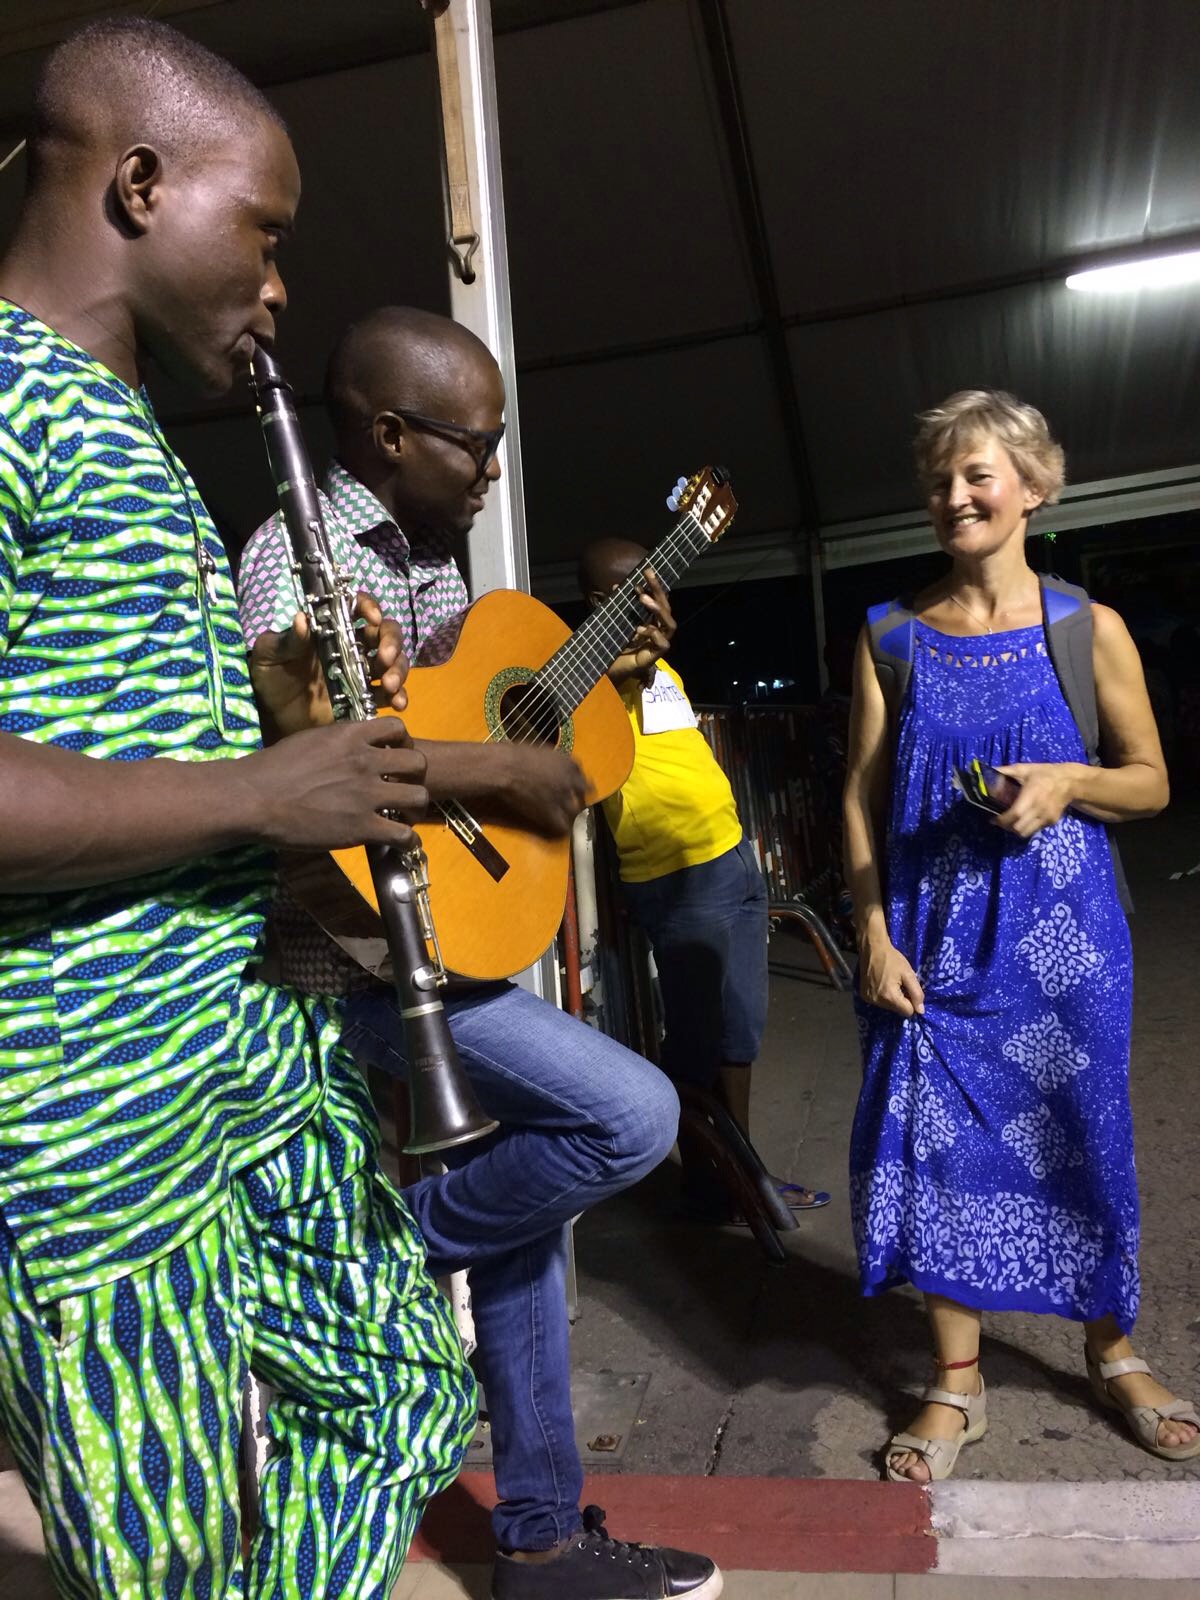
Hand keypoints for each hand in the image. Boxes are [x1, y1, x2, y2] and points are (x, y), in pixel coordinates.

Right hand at [244, 718, 427, 851]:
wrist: (254, 798)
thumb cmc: (272, 768)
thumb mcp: (311, 740)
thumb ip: (338, 742)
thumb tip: (349, 745)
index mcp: (351, 736)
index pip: (397, 728)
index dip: (402, 743)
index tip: (393, 757)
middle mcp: (366, 761)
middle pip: (418, 762)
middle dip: (415, 776)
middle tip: (403, 789)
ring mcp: (368, 795)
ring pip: (419, 797)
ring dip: (416, 808)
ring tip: (405, 817)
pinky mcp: (362, 827)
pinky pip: (404, 835)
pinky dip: (409, 841)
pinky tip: (402, 844)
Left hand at [249, 591, 408, 739]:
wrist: (271, 717)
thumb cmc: (270, 677)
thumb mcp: (269, 655)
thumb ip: (285, 640)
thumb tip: (302, 619)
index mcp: (330, 628)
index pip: (356, 607)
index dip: (368, 606)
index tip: (370, 617)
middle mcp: (351, 645)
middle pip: (385, 633)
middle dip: (391, 641)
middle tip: (384, 657)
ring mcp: (361, 672)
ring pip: (394, 662)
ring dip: (398, 669)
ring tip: (388, 685)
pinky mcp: (366, 698)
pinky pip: (390, 694)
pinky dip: (399, 696)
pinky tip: (397, 704)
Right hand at [496, 744, 589, 836]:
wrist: (505, 769)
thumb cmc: (517, 755)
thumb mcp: (542, 751)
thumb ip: (553, 761)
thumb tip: (552, 765)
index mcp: (569, 764)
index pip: (583, 777)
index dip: (578, 784)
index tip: (575, 788)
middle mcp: (571, 781)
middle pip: (585, 794)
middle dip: (581, 799)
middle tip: (576, 804)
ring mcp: (563, 798)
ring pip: (577, 812)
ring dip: (573, 815)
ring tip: (569, 818)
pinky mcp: (551, 813)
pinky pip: (563, 826)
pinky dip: (562, 828)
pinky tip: (558, 827)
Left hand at [609, 568, 675, 680]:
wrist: (603, 670)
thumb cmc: (610, 646)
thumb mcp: (614, 621)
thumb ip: (617, 606)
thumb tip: (616, 585)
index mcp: (650, 621)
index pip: (658, 601)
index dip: (653, 586)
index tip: (645, 572)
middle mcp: (657, 632)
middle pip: (667, 609)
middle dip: (658, 591)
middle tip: (647, 577)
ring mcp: (657, 645)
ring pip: (670, 625)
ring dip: (658, 610)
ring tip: (643, 599)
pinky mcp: (654, 658)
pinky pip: (663, 644)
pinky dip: (653, 634)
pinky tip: (639, 628)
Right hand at [859, 934, 924, 1016]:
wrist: (872, 949)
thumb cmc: (892, 959)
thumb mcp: (909, 974)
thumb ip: (916, 993)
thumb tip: (920, 1011)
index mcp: (890, 996)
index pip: (907, 1012)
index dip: (911, 1002)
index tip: (908, 989)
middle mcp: (878, 1001)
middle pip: (897, 1010)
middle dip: (901, 1000)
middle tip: (899, 984)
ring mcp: (869, 999)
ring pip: (888, 1007)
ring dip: (892, 998)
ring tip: (889, 982)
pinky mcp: (864, 996)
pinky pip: (879, 1002)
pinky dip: (883, 996)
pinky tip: (881, 984)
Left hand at [992, 762, 1081, 837]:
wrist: (1070, 781)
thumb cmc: (1044, 774)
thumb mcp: (1024, 769)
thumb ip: (1005, 771)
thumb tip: (987, 771)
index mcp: (1032, 795)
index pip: (1015, 814)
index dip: (1002, 819)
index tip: (993, 818)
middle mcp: (1040, 809)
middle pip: (1018, 828)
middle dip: (1005, 826)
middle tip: (999, 820)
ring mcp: (1047, 817)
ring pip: (1026, 833)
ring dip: (1015, 830)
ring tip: (1010, 822)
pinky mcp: (1051, 822)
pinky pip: (1034, 830)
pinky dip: (1025, 828)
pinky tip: (1023, 819)